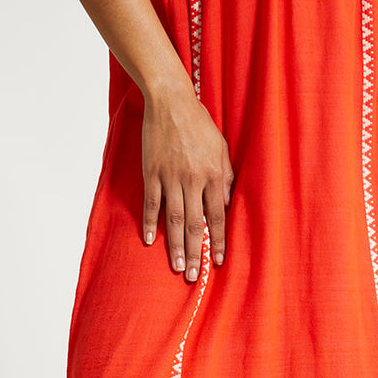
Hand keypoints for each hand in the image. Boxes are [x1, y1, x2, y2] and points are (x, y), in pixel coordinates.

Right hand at [141, 84, 234, 281]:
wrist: (170, 101)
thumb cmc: (199, 124)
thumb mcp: (221, 147)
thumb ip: (226, 176)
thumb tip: (226, 204)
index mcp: (213, 175)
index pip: (218, 217)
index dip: (219, 241)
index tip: (218, 262)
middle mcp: (194, 180)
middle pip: (196, 224)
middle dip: (196, 253)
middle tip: (194, 277)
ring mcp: (171, 177)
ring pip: (175, 219)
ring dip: (175, 245)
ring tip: (177, 267)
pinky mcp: (153, 172)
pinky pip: (152, 203)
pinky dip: (150, 222)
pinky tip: (150, 240)